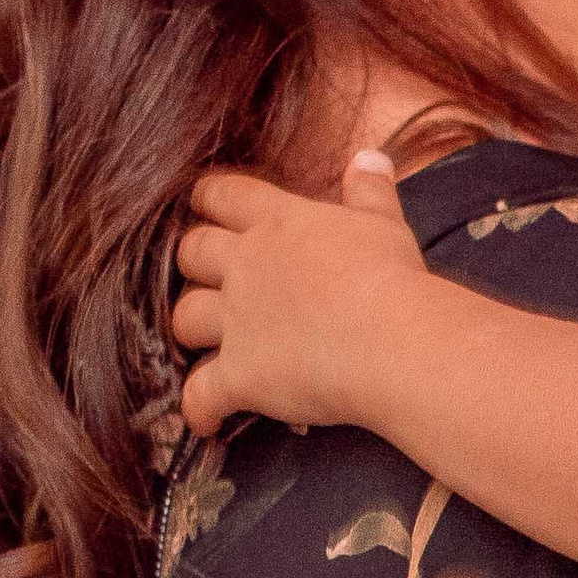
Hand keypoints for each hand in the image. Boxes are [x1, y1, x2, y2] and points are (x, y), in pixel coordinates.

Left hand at [173, 151, 430, 436]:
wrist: (390, 337)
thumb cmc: (392, 276)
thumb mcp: (384, 223)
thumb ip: (370, 190)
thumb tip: (368, 156)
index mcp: (280, 223)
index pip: (226, 195)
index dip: (209, 197)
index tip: (204, 201)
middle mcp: (247, 266)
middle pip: (192, 252)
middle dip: (192, 261)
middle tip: (203, 273)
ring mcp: (236, 321)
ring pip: (185, 317)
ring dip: (188, 328)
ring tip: (200, 343)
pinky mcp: (239, 374)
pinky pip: (200, 393)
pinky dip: (198, 408)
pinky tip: (205, 421)